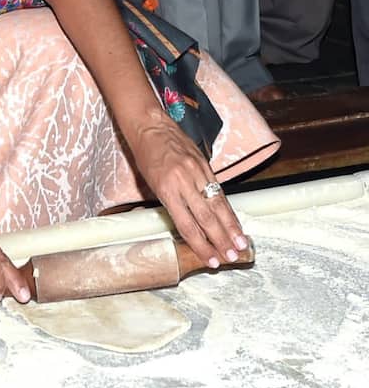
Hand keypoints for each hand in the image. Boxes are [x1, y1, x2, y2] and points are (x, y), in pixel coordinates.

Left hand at [130, 116, 248, 267]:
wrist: (151, 127)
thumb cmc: (147, 157)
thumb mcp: (152, 185)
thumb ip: (171, 205)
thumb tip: (189, 227)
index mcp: (167, 190)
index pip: (187, 224)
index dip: (201, 245)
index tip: (211, 260)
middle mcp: (184, 182)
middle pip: (206, 217)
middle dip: (221, 240)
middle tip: (231, 257)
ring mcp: (197, 172)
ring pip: (217, 204)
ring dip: (231, 227)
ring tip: (241, 243)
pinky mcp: (205, 164)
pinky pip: (219, 190)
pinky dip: (228, 208)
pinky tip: (235, 221)